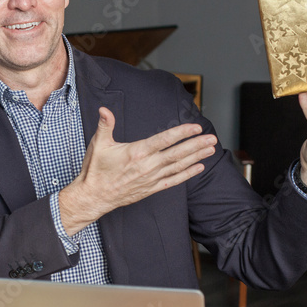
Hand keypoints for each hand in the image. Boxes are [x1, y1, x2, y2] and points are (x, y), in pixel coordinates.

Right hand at [58, 107, 216, 234]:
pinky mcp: (151, 188)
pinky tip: (198, 168)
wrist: (94, 196)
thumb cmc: (96, 170)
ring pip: (178, 166)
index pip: (164, 140)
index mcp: (137, 152)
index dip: (182, 132)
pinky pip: (173, 181)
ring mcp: (151, 178)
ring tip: (211, 149)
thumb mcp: (99, 144)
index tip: (195, 127)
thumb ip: (106, 125)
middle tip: (211, 138)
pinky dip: (187, 174)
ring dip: (196, 157)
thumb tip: (104, 110)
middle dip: (196, 145)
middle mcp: (148, 166)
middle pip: (177, 153)